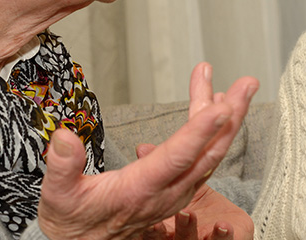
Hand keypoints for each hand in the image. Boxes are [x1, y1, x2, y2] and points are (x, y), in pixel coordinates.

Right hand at [36, 63, 258, 239]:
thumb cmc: (72, 220)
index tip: (222, 105)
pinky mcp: (177, 190)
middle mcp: (166, 192)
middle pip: (208, 152)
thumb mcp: (58, 196)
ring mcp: (176, 192)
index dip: (201, 130)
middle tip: (247, 84)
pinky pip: (204, 159)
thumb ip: (62, 166)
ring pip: (210, 154)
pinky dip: (213, 132)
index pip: (178, 156)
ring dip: (226, 119)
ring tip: (234, 87)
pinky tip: (213, 107)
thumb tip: (65, 136)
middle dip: (232, 115)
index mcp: (140, 190)